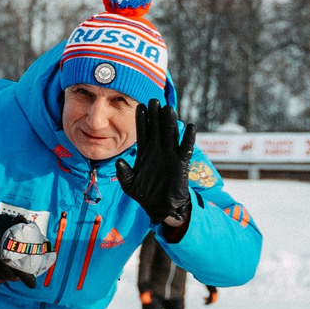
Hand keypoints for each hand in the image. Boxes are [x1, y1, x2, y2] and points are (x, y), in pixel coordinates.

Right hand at [0, 204, 50, 285]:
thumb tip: (30, 228)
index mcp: (6, 248)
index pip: (20, 269)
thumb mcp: (7, 221)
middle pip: (11, 276)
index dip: (27, 278)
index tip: (32, 284)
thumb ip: (20, 225)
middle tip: (16, 269)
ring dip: (5, 277)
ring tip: (5, 269)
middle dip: (16, 274)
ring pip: (1, 280)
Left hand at [116, 103, 194, 240]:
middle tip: (154, 100)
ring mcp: (170, 155)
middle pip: (157, 129)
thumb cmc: (145, 196)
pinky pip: (185, 148)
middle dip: (155, 115)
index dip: (142, 120)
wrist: (161, 208)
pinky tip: (190, 127)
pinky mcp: (181, 163)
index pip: (143, 132)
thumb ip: (124, 173)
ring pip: (170, 135)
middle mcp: (158, 151)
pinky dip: (188, 138)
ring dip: (170, 122)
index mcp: (145, 153)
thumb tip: (119, 161)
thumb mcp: (130, 185)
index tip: (139, 106)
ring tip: (168, 108)